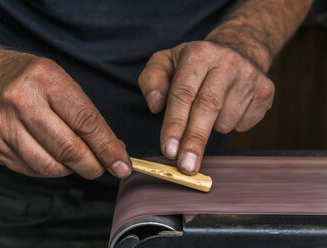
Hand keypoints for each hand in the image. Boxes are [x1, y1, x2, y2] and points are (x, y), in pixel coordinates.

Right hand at [0, 50, 130, 178]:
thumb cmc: (26, 77)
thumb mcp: (58, 78)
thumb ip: (84, 112)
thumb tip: (112, 146)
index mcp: (46, 80)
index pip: (86, 122)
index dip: (108, 148)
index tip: (122, 164)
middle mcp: (22, 103)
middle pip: (69, 149)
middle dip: (94, 166)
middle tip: (104, 167)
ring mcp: (4, 127)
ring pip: (51, 166)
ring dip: (73, 170)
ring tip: (79, 161)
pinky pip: (32, 170)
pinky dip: (52, 170)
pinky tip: (55, 158)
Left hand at [139, 41, 273, 174]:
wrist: (238, 50)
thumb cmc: (195, 63)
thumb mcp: (166, 62)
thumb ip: (152, 80)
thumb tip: (154, 106)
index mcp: (198, 54)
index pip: (183, 94)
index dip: (175, 124)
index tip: (169, 150)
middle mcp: (226, 63)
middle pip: (208, 108)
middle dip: (195, 141)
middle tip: (186, 167)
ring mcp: (249, 77)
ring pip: (225, 122)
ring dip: (212, 128)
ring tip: (210, 108)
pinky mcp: (265, 92)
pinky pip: (243, 125)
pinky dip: (230, 125)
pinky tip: (228, 107)